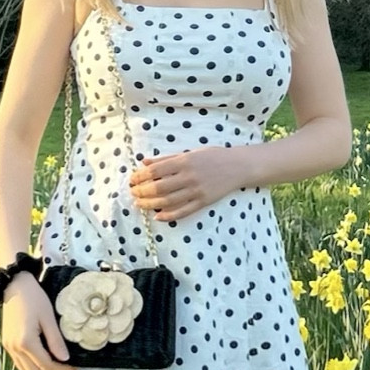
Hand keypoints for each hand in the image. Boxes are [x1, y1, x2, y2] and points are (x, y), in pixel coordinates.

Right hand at [0, 273, 77, 369]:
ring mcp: (9, 347)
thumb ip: (56, 341)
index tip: (75, 368)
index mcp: (26, 341)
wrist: (14, 286)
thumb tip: (65, 359)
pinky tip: (44, 360)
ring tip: (58, 367)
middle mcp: (15, 348)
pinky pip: (20, 364)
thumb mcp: (48, 318)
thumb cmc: (34, 298)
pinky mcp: (7, 344)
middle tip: (68, 369)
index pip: (47, 365)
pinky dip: (32, 367)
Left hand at [127, 146, 243, 222]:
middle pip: (159, 188)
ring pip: (168, 201)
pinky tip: (158, 216)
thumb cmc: (212, 157)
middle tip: (133, 193)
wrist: (238, 166)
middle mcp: (189, 176)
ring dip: (151, 204)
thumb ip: (166, 159)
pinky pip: (183, 211)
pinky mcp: (204, 202)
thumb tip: (144, 162)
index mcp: (184, 161)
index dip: (140, 176)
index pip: (155, 170)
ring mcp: (197, 191)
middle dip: (142, 192)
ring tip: (140, 204)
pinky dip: (169, 215)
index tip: (132, 180)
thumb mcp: (189, 153)